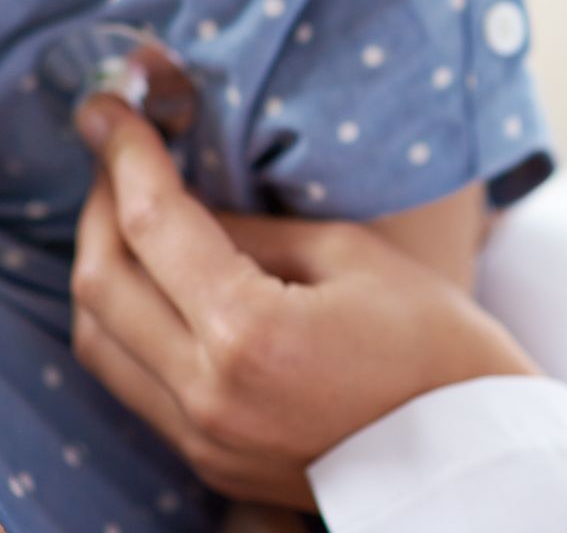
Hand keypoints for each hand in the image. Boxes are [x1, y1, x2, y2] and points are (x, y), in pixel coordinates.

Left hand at [70, 94, 537, 507]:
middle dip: (98, 205)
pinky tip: (156, 281)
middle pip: (100, 285)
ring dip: (100, 267)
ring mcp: (202, 437)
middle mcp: (207, 394)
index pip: (152, 224)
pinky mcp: (206, 459)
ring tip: (127, 214)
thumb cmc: (431, 340)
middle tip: (115, 154)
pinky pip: (131, 381)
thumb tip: (180, 199)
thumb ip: (249, 228)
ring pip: (97, 341)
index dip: (125, 155)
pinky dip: (126, 321)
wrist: (468, 453)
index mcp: (250, 334)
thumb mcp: (348, 253)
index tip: (106, 107)